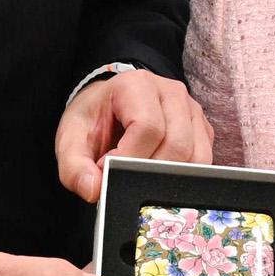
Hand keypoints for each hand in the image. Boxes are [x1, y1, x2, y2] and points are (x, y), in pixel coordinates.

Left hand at [55, 68, 211, 201]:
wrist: (108, 106)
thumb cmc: (94, 119)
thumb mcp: (71, 139)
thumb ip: (74, 166)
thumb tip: (94, 189)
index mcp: (137, 85)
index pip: (148, 128)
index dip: (129, 158)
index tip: (108, 170)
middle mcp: (171, 93)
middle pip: (177, 145)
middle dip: (149, 172)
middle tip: (125, 178)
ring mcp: (191, 110)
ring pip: (196, 156)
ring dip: (169, 177)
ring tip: (141, 175)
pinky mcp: (202, 129)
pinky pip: (203, 160)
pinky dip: (183, 176)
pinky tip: (159, 174)